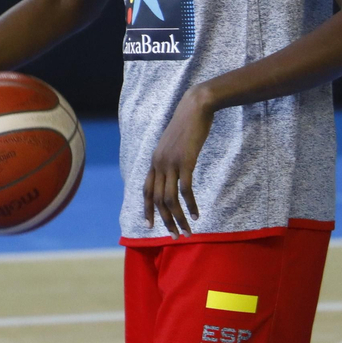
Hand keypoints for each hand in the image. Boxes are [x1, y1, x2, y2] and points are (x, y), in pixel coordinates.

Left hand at [144, 86, 214, 236]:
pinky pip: (185, 189)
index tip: (150, 226)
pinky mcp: (185, 161)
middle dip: (166, 221)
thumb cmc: (188, 124)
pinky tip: (196, 214)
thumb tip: (173, 172)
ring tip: (188, 231)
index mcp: (154, 160)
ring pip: (170, 199)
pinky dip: (190, 204)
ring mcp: (171, 162)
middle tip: (176, 236)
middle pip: (157, 199)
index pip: (146, 190)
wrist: (196, 106)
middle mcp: (159, 163)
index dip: (147, 209)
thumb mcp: (174, 143)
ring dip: (178, 218)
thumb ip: (170, 158)